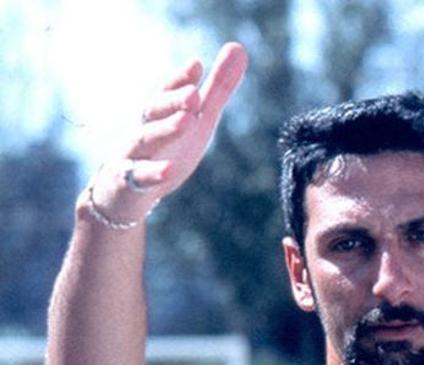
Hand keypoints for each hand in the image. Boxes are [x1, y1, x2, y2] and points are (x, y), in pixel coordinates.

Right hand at [89, 42, 248, 221]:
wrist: (122, 195)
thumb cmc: (164, 150)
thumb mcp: (197, 120)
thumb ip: (216, 89)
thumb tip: (238, 48)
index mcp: (159, 115)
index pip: (166, 92)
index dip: (179, 80)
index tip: (196, 65)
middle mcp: (143, 129)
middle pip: (154, 111)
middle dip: (172, 100)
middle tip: (194, 93)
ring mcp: (132, 155)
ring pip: (146, 139)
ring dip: (165, 129)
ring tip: (186, 120)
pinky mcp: (127, 183)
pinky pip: (139, 177)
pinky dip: (153, 173)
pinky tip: (169, 170)